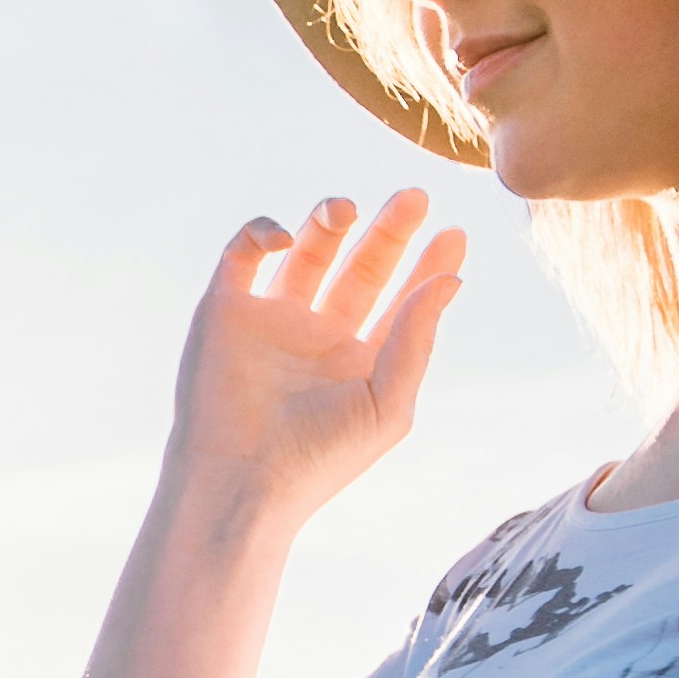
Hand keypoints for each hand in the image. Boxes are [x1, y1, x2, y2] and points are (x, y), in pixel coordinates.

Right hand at [172, 190, 465, 522]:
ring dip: (328, 221)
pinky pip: (242, 254)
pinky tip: (286, 239)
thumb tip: (452, 279)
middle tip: (415, 197)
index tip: (454, 232)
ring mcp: (271, 319)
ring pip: (306, 250)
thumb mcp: (388, 401)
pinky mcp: (225, 309)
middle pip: (359, 265)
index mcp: (359, 360)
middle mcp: (317, 334)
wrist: (240, 480)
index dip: (426, 264)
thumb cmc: (319, 457)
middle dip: (388, 231)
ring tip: (347, 209)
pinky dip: (262, 233)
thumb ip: (416, 337)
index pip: (399, 299)